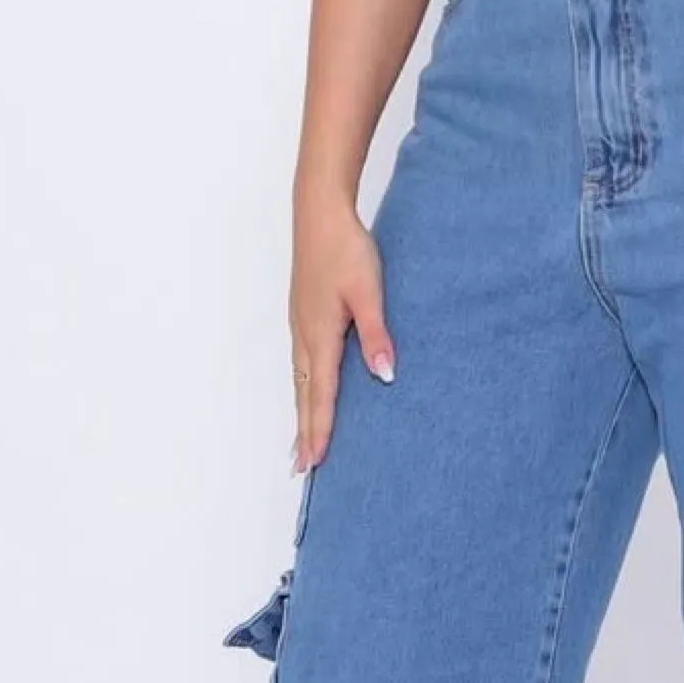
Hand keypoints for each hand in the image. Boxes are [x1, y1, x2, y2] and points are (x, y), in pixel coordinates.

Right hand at [289, 191, 394, 471]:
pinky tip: (307, 389)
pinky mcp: (303, 313)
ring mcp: (300, 324)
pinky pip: (300, 363)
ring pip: (299, 380)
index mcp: (320, 335)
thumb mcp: (369, 292)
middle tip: (301, 468)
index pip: (322, 394)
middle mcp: (304, 335)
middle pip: (304, 394)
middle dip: (304, 431)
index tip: (316, 462)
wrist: (319, 214)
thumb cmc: (345, 249)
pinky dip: (302, 387)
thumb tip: (384, 375)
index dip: (320, 429)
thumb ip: (376, 334)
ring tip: (300, 441)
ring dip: (300, 412)